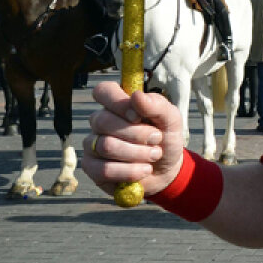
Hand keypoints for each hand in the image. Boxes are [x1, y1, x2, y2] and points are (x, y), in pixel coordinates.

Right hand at [81, 82, 186, 197]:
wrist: (166, 170)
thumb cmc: (165, 139)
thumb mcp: (171, 120)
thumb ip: (157, 105)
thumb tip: (137, 95)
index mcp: (117, 105)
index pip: (103, 91)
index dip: (119, 103)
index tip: (138, 116)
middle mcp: (100, 122)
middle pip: (104, 121)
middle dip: (138, 134)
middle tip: (157, 139)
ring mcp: (92, 145)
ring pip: (106, 146)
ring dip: (138, 154)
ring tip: (154, 155)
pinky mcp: (91, 168)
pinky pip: (104, 170)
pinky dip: (130, 171)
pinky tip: (144, 170)